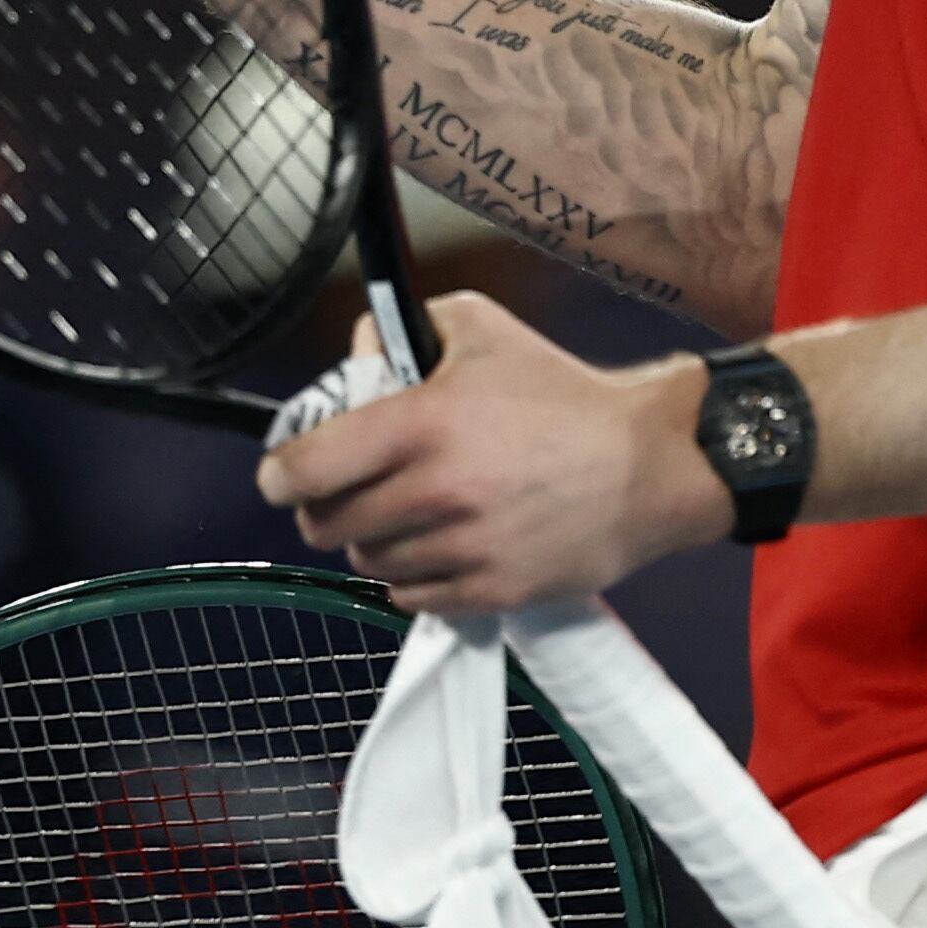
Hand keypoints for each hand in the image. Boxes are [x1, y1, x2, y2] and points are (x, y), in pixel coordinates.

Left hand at [255, 296, 729, 613]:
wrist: (648, 464)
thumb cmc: (560, 393)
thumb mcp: (478, 331)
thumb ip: (403, 331)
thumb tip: (355, 351)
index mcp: (421, 422)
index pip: (305, 465)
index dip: (279, 473)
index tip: (280, 475)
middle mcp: (436, 490)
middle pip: (327, 522)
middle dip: (325, 505)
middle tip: (345, 491)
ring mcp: (465, 548)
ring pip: (367, 561)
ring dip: (372, 539)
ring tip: (404, 513)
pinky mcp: (493, 591)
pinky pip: (412, 596)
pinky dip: (411, 575)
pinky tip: (435, 545)